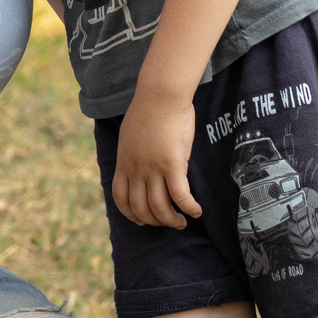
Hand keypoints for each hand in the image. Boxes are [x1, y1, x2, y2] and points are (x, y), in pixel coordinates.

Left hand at [112, 90, 203, 229]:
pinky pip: (181, 196)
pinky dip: (189, 208)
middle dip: (154, 221)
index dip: (130, 214)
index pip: (121, 198)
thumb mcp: (130, 134)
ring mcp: (153, 169)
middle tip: (167, 222)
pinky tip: (196, 211)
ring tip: (181, 222)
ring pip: (160, 207)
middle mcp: (136, 170)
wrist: (161, 94)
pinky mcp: (173, 165)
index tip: (141, 220)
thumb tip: (137, 160)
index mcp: (124, 162)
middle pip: (141, 208)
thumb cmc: (150, 108)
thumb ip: (132, 152)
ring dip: (172, 221)